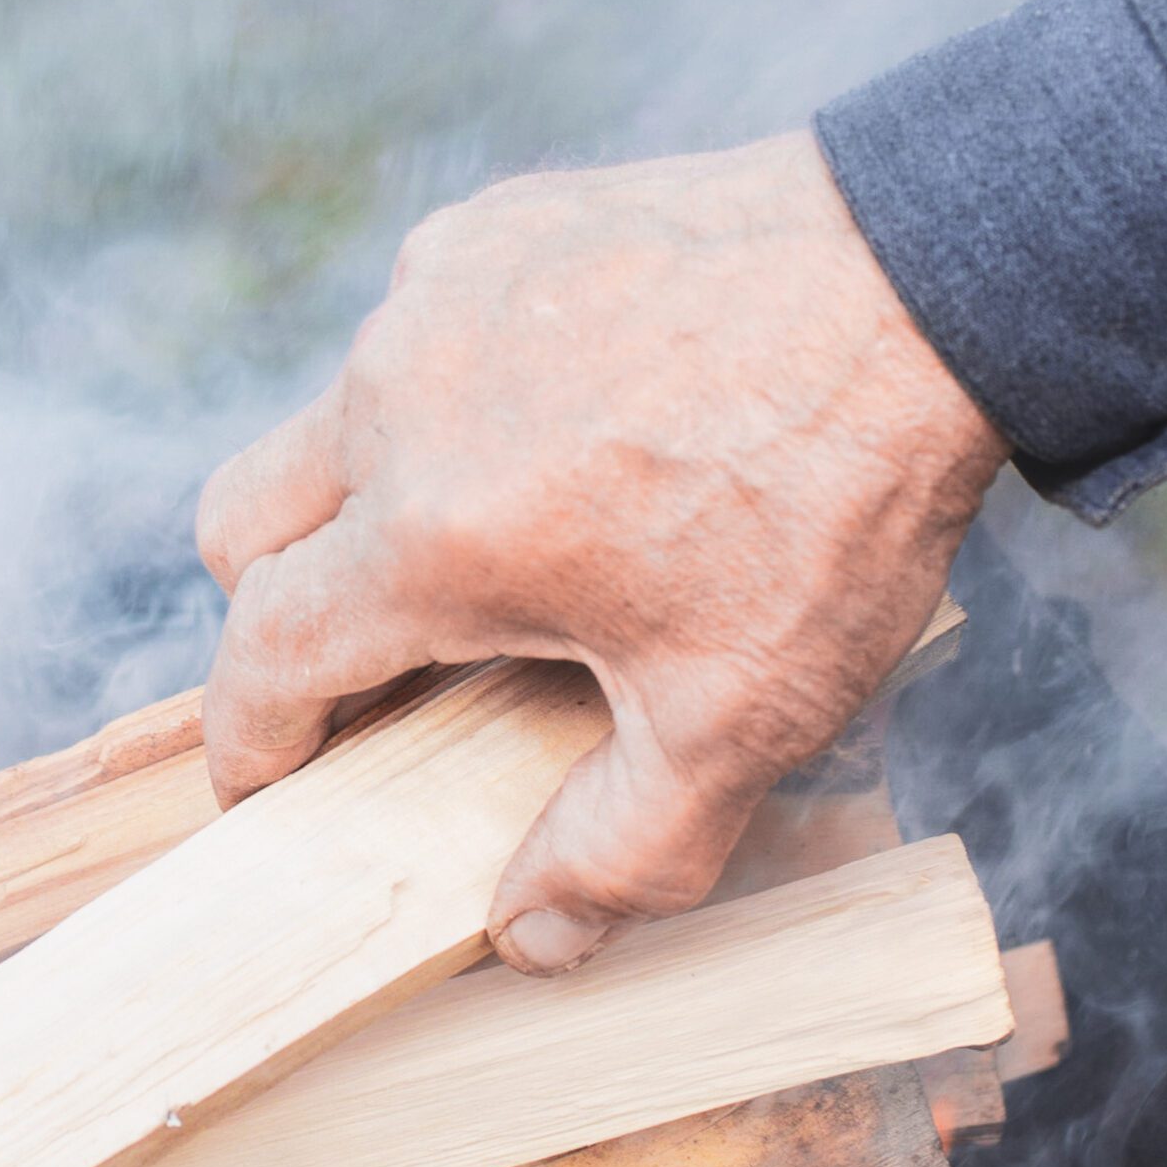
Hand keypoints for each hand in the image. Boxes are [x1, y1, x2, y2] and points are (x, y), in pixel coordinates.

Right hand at [195, 132, 1007, 972]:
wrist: (924, 279)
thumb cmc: (830, 501)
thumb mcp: (740, 714)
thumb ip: (620, 850)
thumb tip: (527, 939)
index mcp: (431, 535)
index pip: (264, 655)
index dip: (252, 740)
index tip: (272, 787)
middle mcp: (395, 402)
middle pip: (242, 527)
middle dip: (275, 610)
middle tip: (373, 662)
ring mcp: (432, 296)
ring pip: (329, 423)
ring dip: (370, 498)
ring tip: (507, 536)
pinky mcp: (486, 227)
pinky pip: (412, 332)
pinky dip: (446, 398)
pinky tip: (563, 422)